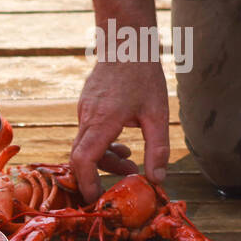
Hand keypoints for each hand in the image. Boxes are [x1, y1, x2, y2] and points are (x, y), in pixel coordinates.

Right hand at [71, 61, 170, 200]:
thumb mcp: (158, 114)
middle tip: (122, 183)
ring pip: (86, 146)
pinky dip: (102, 145)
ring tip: (132, 160)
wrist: (125, 42)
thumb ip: (158, 149)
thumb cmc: (143, 75)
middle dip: (99, 175)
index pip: (83, 161)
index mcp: (102, 122)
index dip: (87, 183)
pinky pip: (88, 134)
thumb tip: (158, 179)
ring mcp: (83, 112)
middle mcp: (87, 119)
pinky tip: (124, 142)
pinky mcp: (85, 107)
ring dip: (105, 159)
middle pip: (82, 158)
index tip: (97, 199)